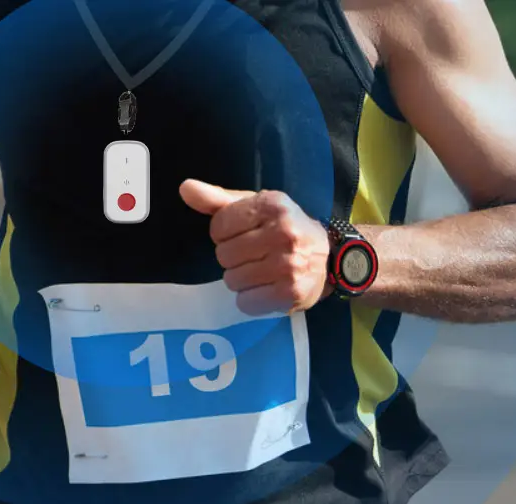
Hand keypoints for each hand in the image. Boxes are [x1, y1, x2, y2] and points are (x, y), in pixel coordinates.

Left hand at [179, 179, 331, 315]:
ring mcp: (289, 264)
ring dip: (241, 280)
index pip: (218, 227)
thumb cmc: (284, 228)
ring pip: (232, 280)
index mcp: (272, 205)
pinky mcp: (291, 292)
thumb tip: (185, 188)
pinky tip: (266, 289)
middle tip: (256, 256)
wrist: (329, 256)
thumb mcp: (256, 206)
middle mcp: (283, 232)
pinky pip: (246, 302)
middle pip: (223, 255)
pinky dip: (251, 300)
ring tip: (262, 272)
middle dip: (233, 258)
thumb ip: (217, 199)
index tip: (244, 235)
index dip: (225, 234)